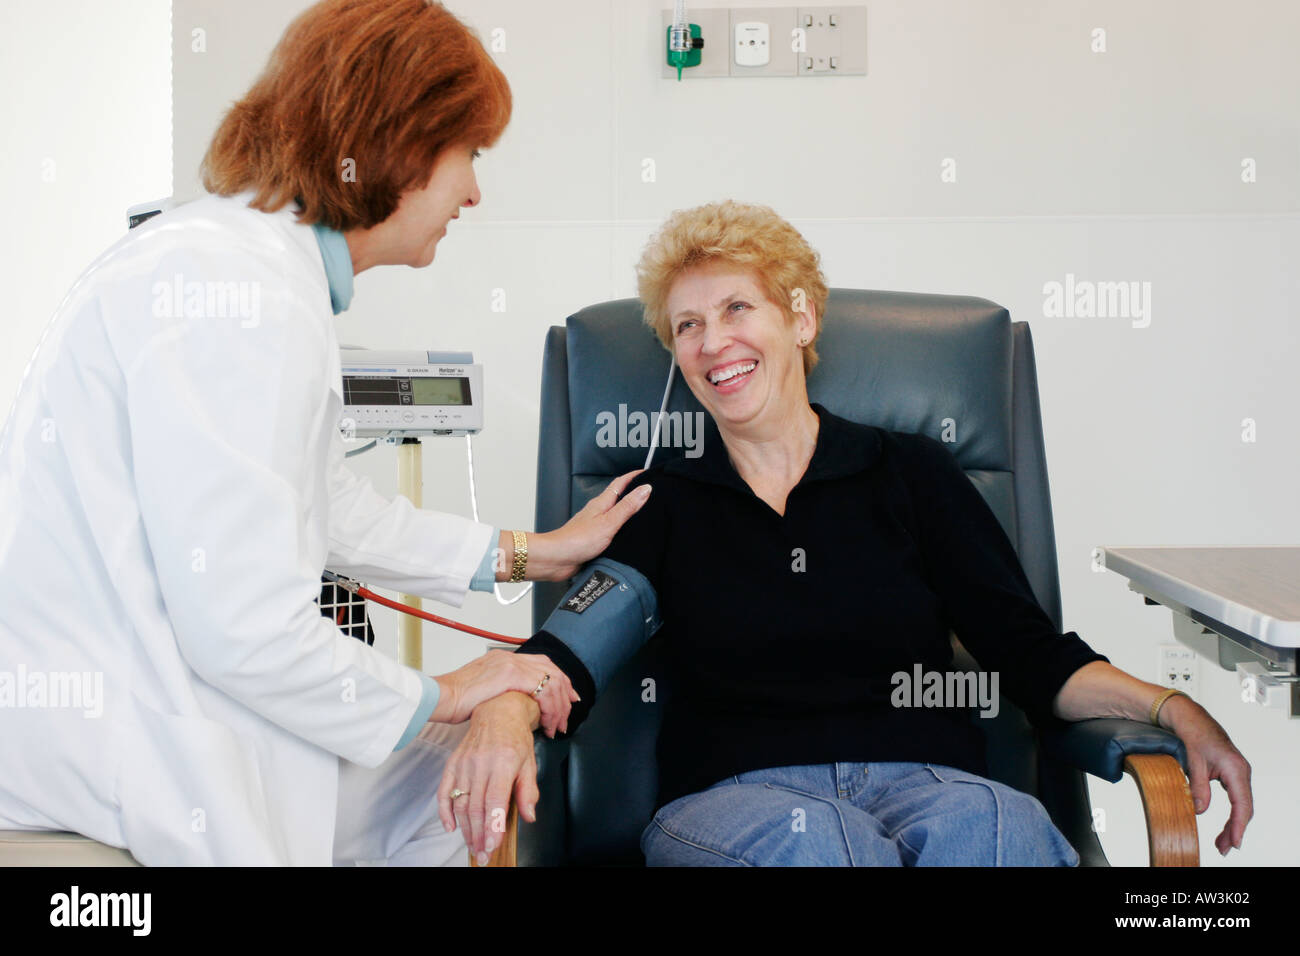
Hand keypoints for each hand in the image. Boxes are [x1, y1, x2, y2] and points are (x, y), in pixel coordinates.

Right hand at [431, 650, 575, 736]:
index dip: (559, 680)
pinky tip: (547, 722)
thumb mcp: (482, 689)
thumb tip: (511, 702)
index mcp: (504, 659)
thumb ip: (499, 690)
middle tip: (569, 712)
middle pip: (552, 670)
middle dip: (566, 693)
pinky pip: (544, 691)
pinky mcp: (511, 676)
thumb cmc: (455, 699)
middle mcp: (510, 658)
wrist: (441, 696)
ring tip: (556, 725)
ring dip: (559, 706)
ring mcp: (511, 664)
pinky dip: (551, 709)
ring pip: (552, 681)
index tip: (567, 696)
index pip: (542, 664)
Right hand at [437, 692, 538, 863]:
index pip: (495, 801)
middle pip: (476, 807)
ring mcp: (465, 763)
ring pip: (461, 803)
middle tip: (483, 856)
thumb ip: (528, 791)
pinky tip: (451, 827)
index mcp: (504, 763)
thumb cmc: (516, 738)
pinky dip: (445, 811)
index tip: (492, 846)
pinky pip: (444, 791)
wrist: (498, 710)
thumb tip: (528, 816)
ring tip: (472, 847)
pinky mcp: (453, 763)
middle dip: (479, 836)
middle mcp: (481, 763)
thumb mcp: (530, 762)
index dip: (492, 826)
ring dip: (465, 829)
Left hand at [524, 470, 651, 580]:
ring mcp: (594, 525)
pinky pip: (610, 529)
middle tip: (648, 488)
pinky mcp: (593, 539)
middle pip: (617, 496)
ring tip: (642, 510)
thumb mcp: (608, 522)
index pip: (621, 483)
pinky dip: (620, 528)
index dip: (634, 476)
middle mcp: (597, 511)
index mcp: (601, 503)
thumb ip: (627, 507)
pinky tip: (626, 534)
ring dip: (627, 510)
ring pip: (614, 513)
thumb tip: (645, 489)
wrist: (557, 559)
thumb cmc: (577, 540)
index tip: (648, 472)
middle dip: (632, 491)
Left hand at [1160, 694, 1252, 855]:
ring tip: (1223, 842)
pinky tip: (1226, 826)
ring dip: (1233, 824)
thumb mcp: (1192, 761)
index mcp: (1235, 768)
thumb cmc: (1193, 732)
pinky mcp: (1230, 774)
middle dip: (1235, 830)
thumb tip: (1199, 810)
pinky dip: (1231, 814)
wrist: (1189, 716)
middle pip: (1243, 808)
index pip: (1241, 804)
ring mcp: (1236, 773)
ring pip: (1240, 805)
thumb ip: (1198, 786)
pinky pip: (1235, 798)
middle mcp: (1240, 771)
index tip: (1234, 842)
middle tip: (1224, 848)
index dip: (1238, 825)